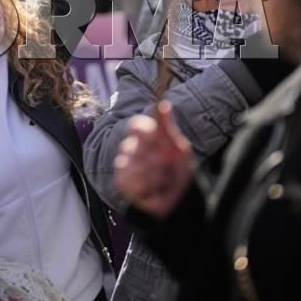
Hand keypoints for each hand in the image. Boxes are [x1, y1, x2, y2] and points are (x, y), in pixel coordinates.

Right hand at [114, 102, 193, 217]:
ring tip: (163, 179)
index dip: (144, 131)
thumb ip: (167, 125)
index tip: (156, 140)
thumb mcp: (178, 147)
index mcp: (146, 136)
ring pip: (133, 163)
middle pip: (136, 145)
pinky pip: (129, 178)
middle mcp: (132, 147)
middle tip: (167, 166)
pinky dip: (145, 185)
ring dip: (153, 173)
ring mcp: (124, 163)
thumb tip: (164, 103)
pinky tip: (153, 188)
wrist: (177, 197)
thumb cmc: (178, 169)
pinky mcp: (121, 180)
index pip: (137, 125)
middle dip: (156, 158)